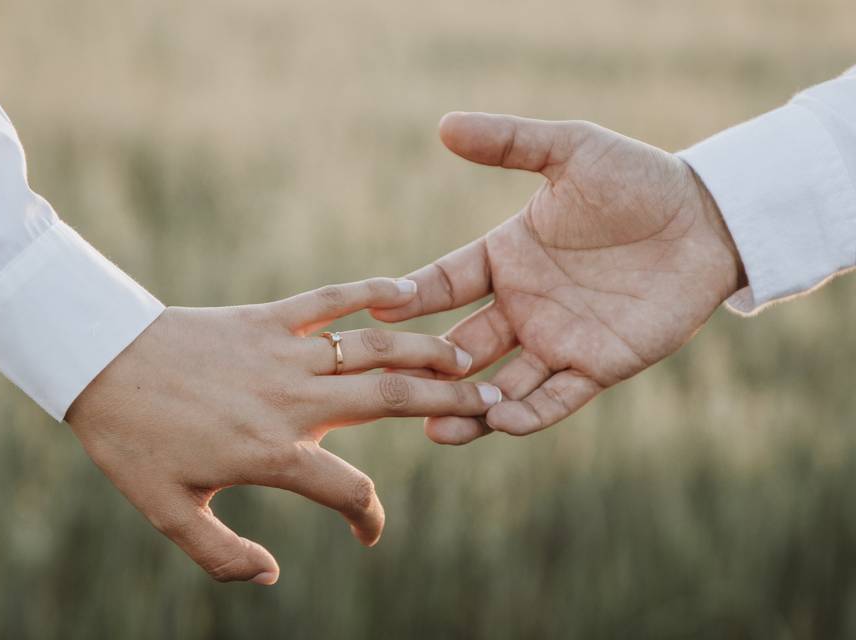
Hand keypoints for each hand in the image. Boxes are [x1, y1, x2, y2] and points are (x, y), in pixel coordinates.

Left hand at [65, 278, 501, 583]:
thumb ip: (221, 555)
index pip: (348, 492)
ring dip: (425, 353)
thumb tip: (272, 576)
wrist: (98, 362)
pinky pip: (331, 301)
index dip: (369, 518)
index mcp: (272, 453)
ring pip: (374, 350)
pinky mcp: (269, 318)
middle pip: (390, 400)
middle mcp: (292, 401)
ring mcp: (285, 354)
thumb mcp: (169, 513)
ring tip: (465, 360)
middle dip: (448, 406)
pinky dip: (370, 292)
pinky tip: (404, 292)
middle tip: (492, 403)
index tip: (368, 533)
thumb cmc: (133, 441)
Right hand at [375, 113, 743, 443]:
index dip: (413, 297)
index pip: (447, 281)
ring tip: (435, 428)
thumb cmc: (638, 179)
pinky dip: (526, 415)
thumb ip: (510, 142)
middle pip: (463, 343)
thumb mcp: (571, 151)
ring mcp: (557, 339)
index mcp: (507, 257)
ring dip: (467, 408)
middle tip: (395, 384)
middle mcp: (523, 304)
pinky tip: (499, 422)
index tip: (377, 309)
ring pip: (500, 384)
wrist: (708, 219)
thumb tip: (444, 125)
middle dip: (430, 367)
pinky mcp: (597, 367)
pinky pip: (554, 399)